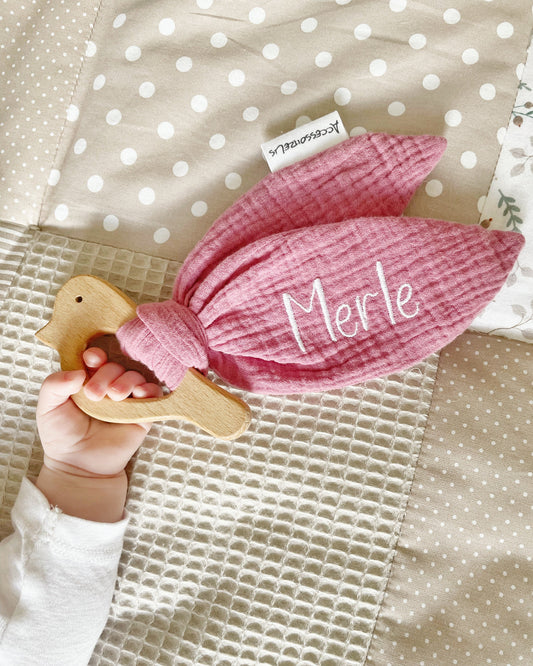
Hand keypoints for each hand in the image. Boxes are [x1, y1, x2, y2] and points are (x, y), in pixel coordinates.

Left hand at [35, 348, 161, 521]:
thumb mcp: (48, 407)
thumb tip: (78, 371)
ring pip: (135, 376)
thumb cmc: (62, 436)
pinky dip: (150, 390)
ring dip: (127, 381)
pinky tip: (139, 394)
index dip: (96, 355)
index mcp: (87, 380)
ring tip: (115, 397)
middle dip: (106, 375)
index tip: (91, 360)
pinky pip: (154, 394)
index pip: (96, 358)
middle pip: (116, 366)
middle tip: (94, 395)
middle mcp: (108, 386)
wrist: (78, 466)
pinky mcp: (142, 414)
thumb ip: (54, 384)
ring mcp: (126, 400)